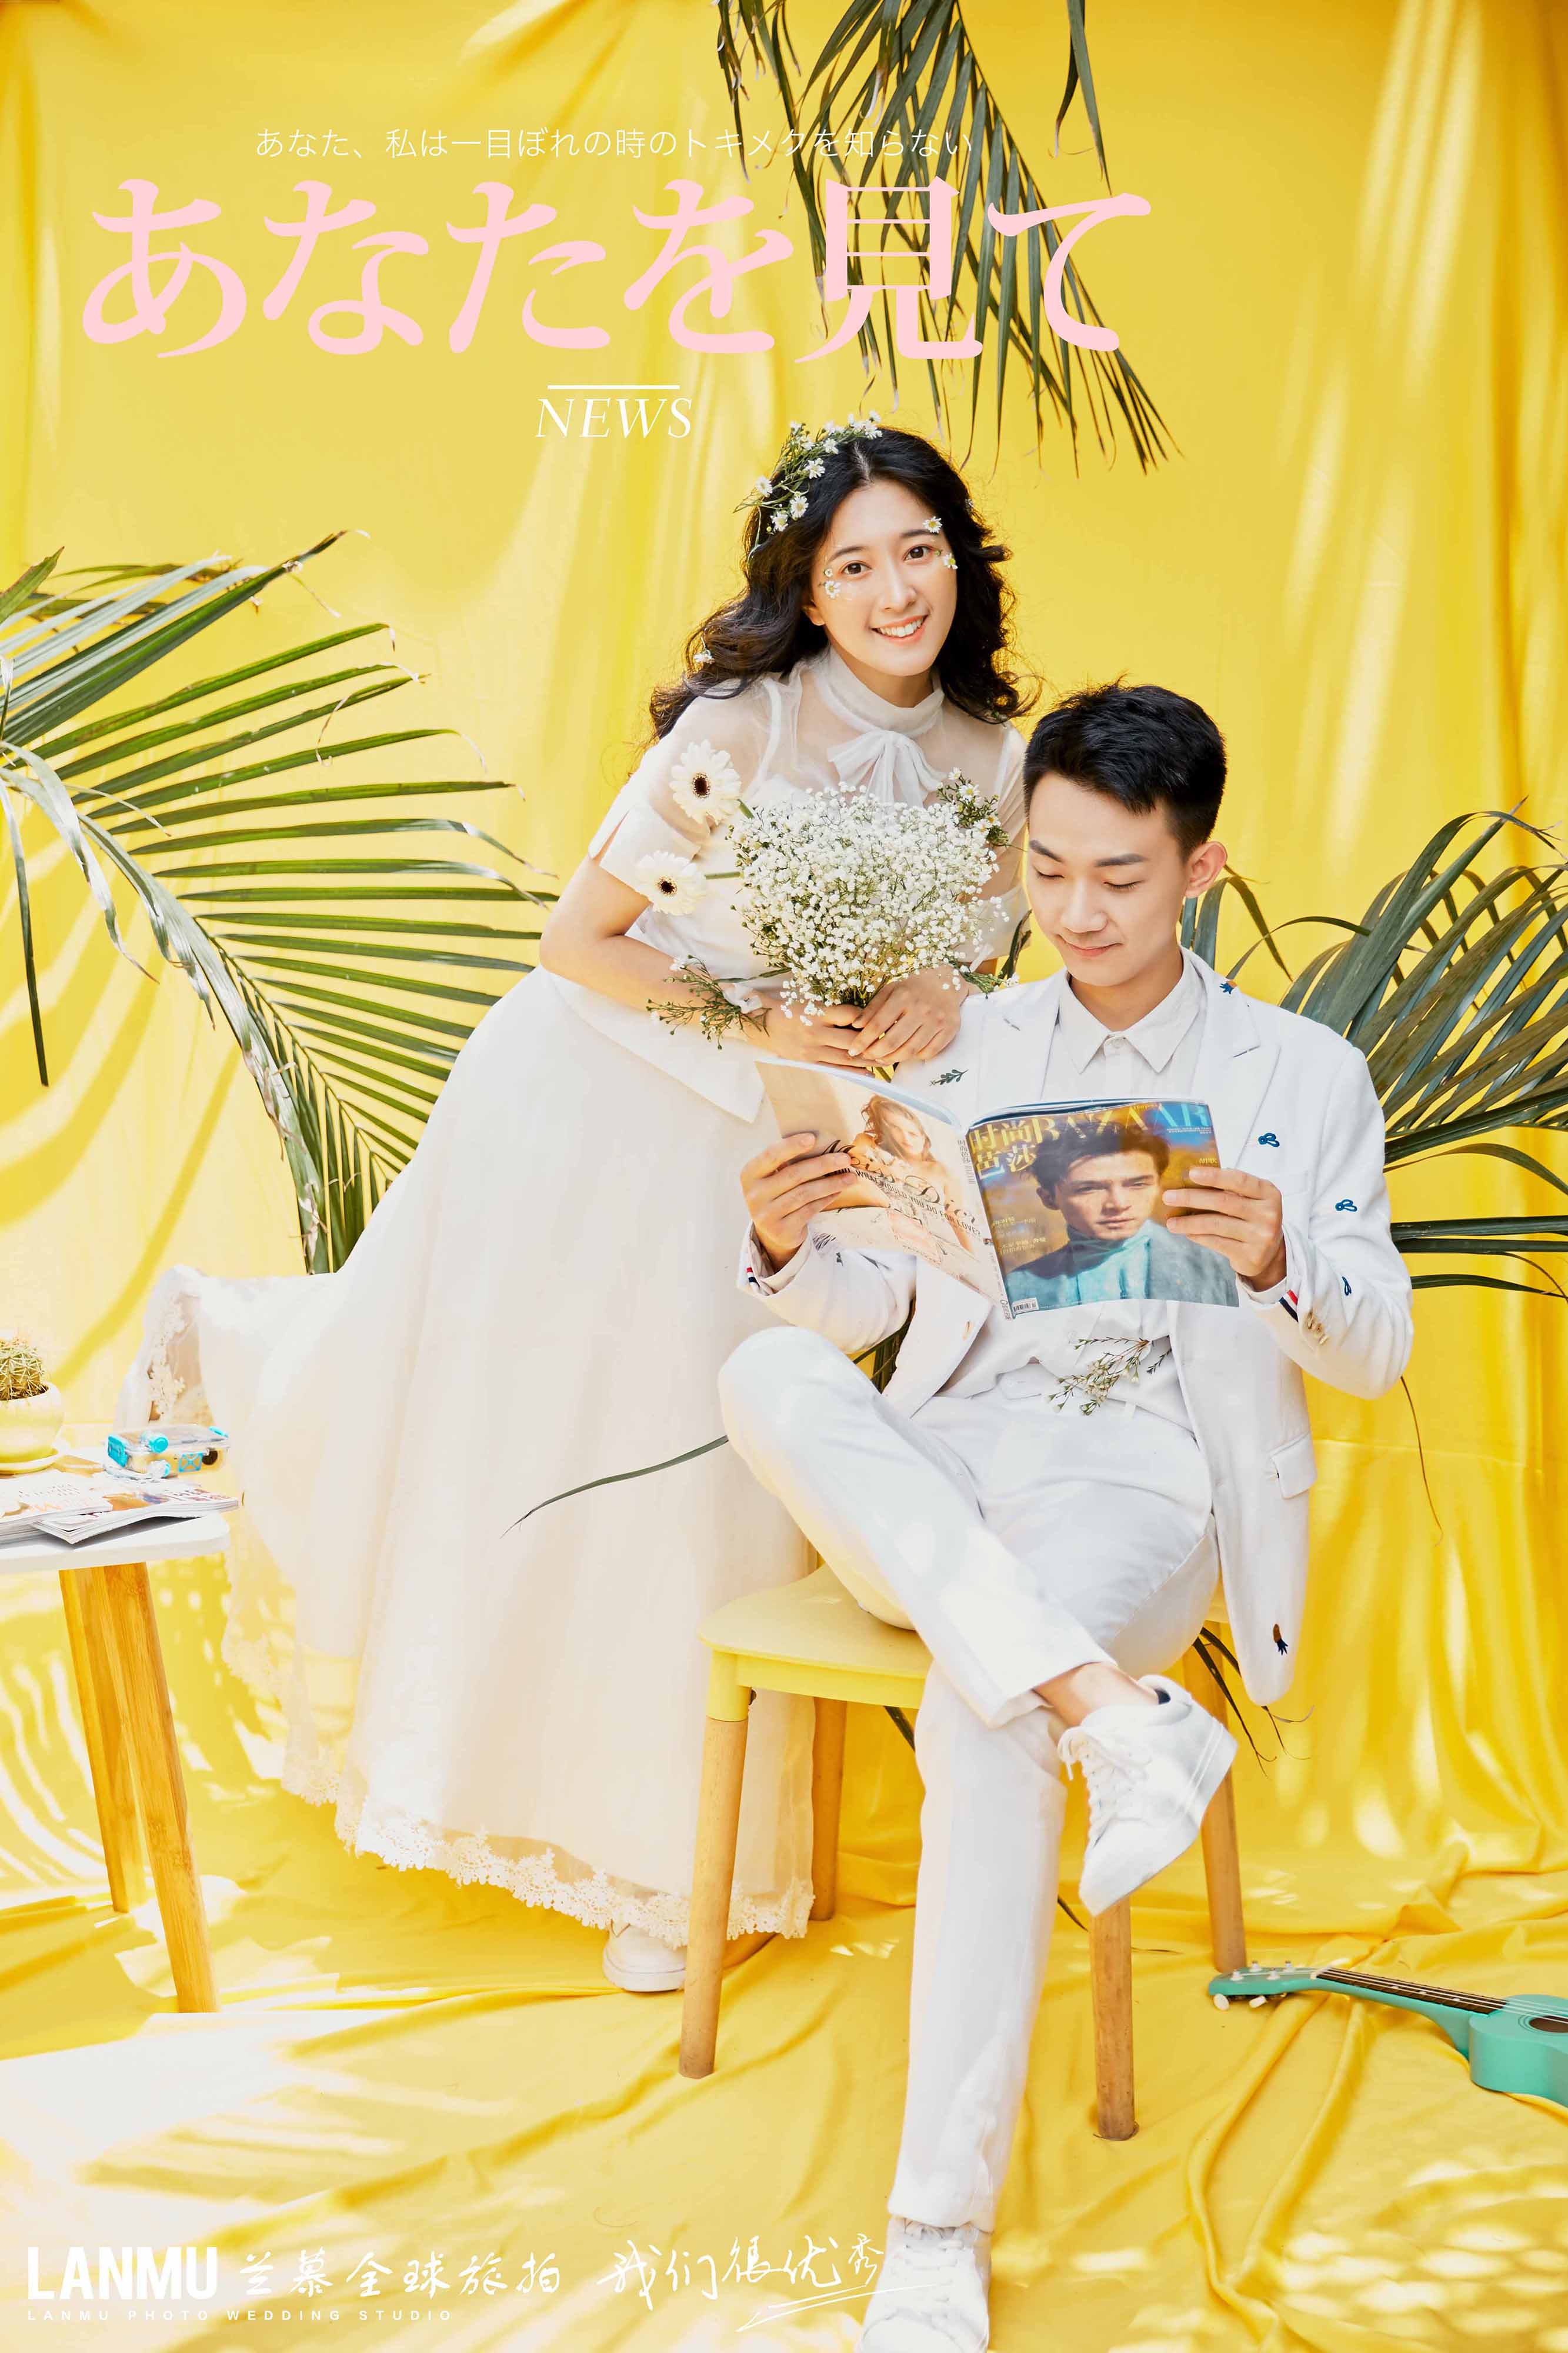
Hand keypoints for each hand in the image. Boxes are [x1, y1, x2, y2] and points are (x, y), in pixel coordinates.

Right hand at [743, 1132, 856, 1269]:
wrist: (772, 1231)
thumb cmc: (777, 1193)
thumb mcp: (772, 1177)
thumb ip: (787, 1162)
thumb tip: (823, 1144)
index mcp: (749, 1174)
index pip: (771, 1156)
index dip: (791, 1146)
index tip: (813, 1138)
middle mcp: (754, 1195)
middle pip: (794, 1175)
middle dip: (823, 1165)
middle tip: (845, 1159)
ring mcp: (766, 1215)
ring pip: (805, 1193)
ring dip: (831, 1184)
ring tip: (850, 1177)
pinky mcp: (781, 1230)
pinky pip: (809, 1210)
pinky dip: (826, 1199)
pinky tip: (838, 1191)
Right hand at [747, 996, 878, 1070]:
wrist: (764, 1025)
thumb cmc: (790, 1009)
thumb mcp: (810, 1001)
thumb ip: (834, 1009)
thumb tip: (864, 1015)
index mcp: (817, 1012)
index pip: (849, 1014)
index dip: (867, 1017)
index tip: (883, 1019)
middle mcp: (815, 1032)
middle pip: (850, 1039)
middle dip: (873, 1042)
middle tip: (892, 1043)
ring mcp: (812, 1049)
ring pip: (845, 1057)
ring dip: (867, 1060)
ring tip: (886, 1061)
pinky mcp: (810, 1061)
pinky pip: (835, 1068)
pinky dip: (853, 1071)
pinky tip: (869, 1073)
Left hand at [852, 967, 971, 1064]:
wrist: (947, 983)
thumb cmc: (913, 988)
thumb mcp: (891, 990)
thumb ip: (872, 1008)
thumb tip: (856, 1025)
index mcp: (903, 996)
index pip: (878, 1025)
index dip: (863, 1041)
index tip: (853, 1050)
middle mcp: (921, 1008)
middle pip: (893, 1041)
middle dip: (875, 1053)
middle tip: (867, 1056)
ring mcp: (937, 1020)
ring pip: (910, 1050)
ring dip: (892, 1059)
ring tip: (882, 1057)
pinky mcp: (950, 1029)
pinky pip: (929, 1052)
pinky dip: (915, 1057)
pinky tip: (906, 1053)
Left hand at [1162, 1165, 1286, 1287]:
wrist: (1269, 1253)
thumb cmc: (1252, 1217)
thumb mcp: (1251, 1199)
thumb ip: (1230, 1188)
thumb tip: (1190, 1180)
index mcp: (1268, 1193)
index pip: (1239, 1180)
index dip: (1214, 1176)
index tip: (1191, 1173)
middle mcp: (1268, 1213)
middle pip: (1223, 1202)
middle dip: (1192, 1198)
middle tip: (1168, 1197)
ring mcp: (1261, 1236)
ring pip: (1216, 1225)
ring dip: (1189, 1223)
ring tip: (1170, 1223)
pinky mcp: (1251, 1255)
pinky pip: (1217, 1242)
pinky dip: (1198, 1237)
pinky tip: (1187, 1233)